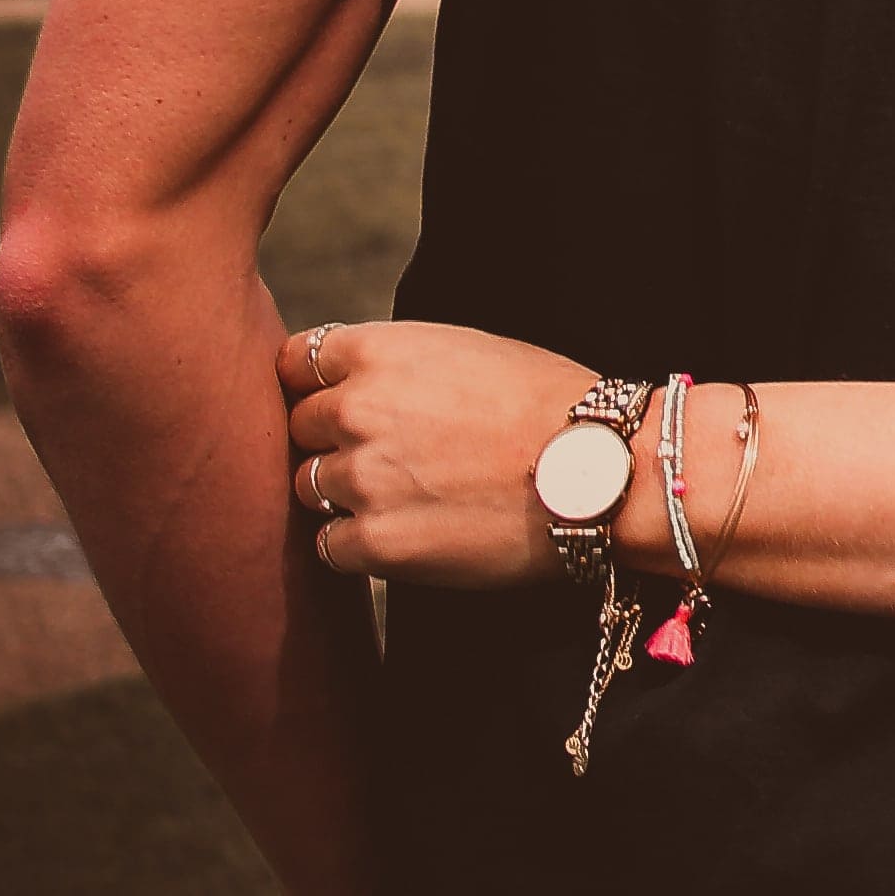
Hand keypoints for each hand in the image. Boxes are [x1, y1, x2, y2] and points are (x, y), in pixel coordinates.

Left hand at [280, 321, 598, 587]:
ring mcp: (362, 477)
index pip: (294, 363)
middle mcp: (357, 409)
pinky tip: (415, 531)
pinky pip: (330, 545)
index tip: (339, 401)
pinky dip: (362, 543)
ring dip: (346, 493)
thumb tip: (343, 385)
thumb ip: (394, 363)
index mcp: (381, 351)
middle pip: (299, 427)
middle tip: (392, 454)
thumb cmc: (547, 403)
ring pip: (310, 486)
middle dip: (335, 440)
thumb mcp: (466, 350)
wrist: (600, 471)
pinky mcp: (376, 540)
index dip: (315, 385)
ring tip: (412, 494)